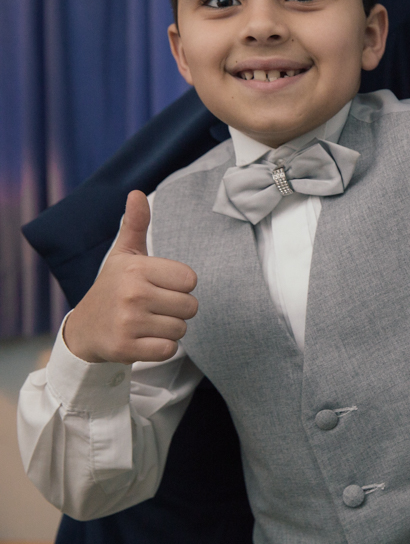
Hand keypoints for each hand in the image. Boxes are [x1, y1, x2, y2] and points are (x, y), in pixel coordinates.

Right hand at [63, 191, 197, 363]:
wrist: (84, 330)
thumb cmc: (113, 287)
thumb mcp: (123, 254)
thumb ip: (135, 225)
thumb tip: (136, 193)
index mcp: (136, 268)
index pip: (191, 280)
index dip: (179, 286)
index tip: (158, 286)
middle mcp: (132, 293)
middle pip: (190, 307)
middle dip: (177, 310)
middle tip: (152, 308)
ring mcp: (128, 322)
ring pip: (181, 330)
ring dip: (168, 330)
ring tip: (145, 323)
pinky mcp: (125, 348)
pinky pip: (168, 350)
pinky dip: (160, 348)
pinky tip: (142, 339)